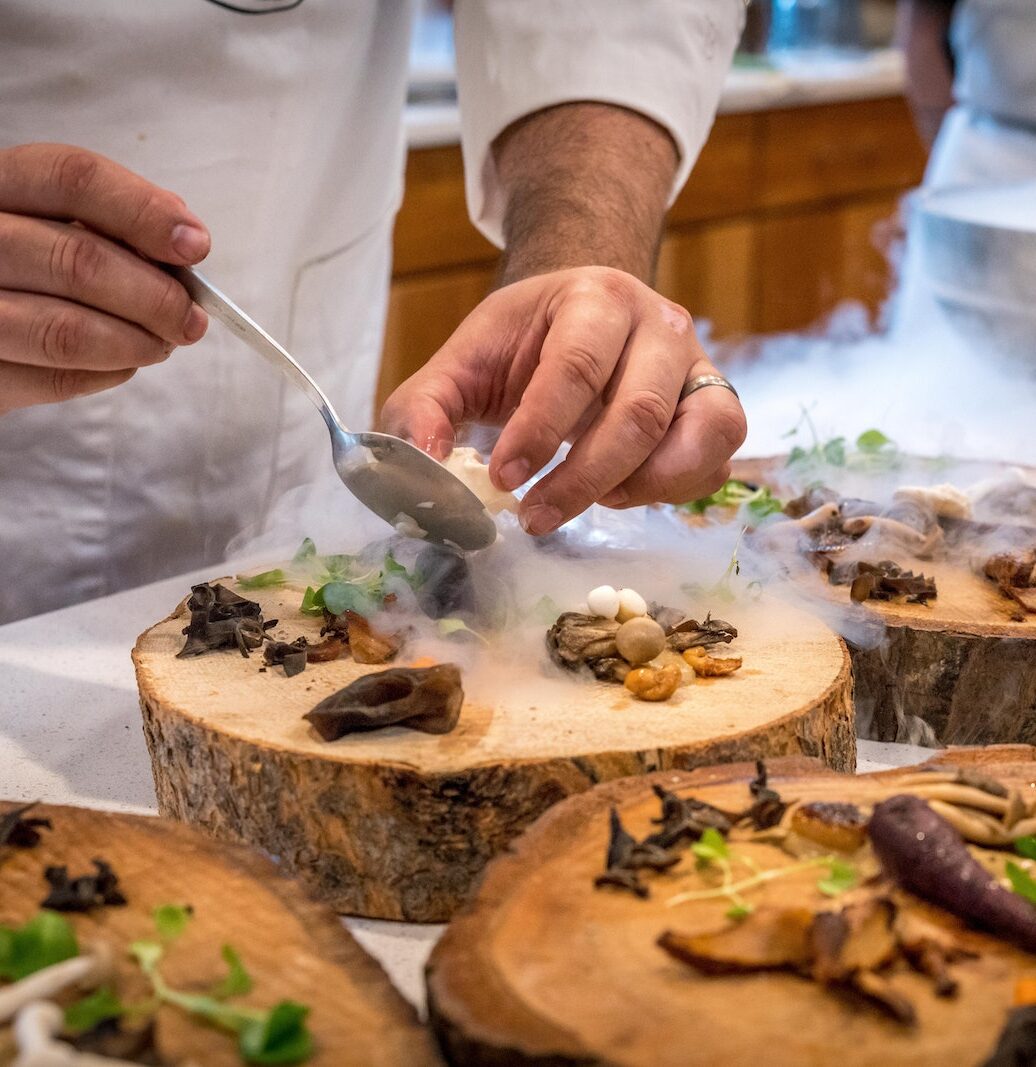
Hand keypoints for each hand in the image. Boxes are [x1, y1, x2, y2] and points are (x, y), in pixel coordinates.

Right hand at [0, 144, 209, 414]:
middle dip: (156, 297)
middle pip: (77, 260)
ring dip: (137, 342)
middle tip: (191, 318)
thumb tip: (183, 243)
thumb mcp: (53, 222)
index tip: (195, 245)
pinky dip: (108, 373)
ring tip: (164, 343)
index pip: (72, 179)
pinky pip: (56, 380)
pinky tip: (124, 361)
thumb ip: (110, 224)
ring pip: (66, 331)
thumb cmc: (27, 265)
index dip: (144, 212)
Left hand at [381, 266, 746, 534]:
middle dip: (583, 479)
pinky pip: (716, 461)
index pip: (575, 367)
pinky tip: (622, 492)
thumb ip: (426, 408)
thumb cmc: (524, 342)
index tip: (503, 480)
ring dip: (640, 487)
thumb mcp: (463, 362)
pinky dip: (673, 490)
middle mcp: (659, 325)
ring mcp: (699, 365)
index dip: (539, 431)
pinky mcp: (717, 406)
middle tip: (535, 517)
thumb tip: (424, 467)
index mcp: (594, 298)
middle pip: (639, 412)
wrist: (585, 315)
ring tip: (591, 501)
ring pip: (699, 436)